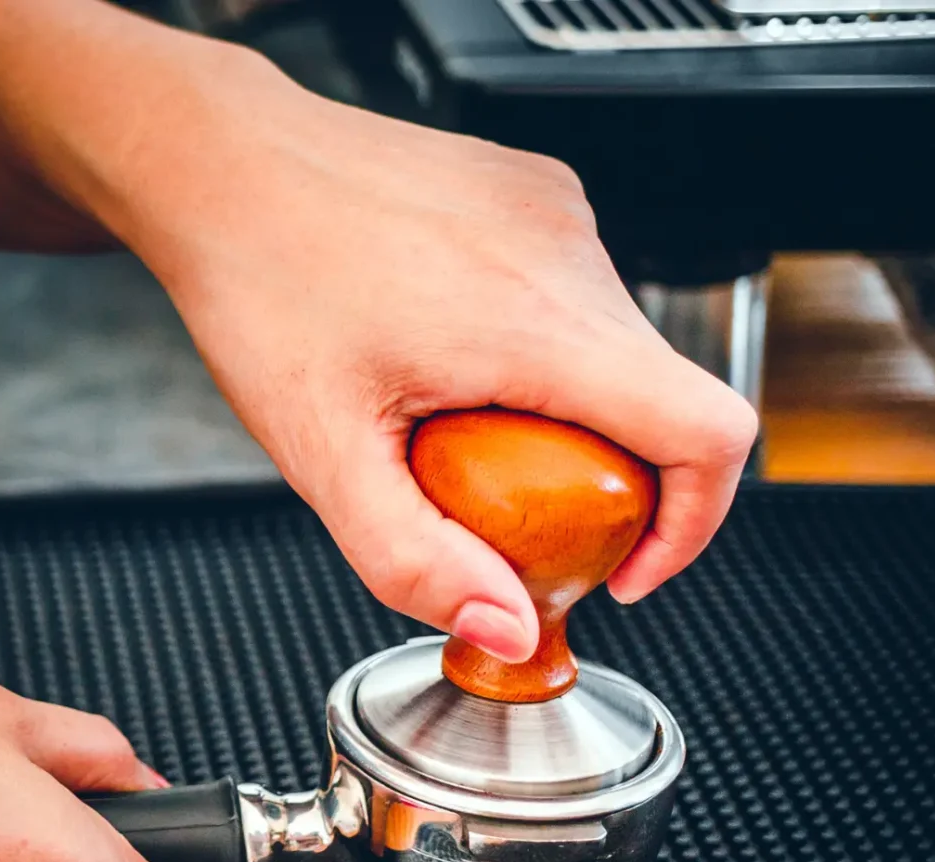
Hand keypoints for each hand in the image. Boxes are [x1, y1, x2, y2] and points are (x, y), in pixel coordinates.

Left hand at [3, 13, 757, 662]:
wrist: (225, 162)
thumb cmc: (261, 281)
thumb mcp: (324, 453)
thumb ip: (416, 561)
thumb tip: (509, 627)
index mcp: (538, 324)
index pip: (709, 432)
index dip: (696, 523)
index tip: (626, 564)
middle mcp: (570, 256)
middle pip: (666, 405)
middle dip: (612, 484)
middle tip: (516, 506)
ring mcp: (562, 216)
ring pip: (624, 355)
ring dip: (576, 415)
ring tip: (470, 416)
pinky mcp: (544, 194)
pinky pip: (584, 301)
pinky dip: (550, 354)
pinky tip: (462, 348)